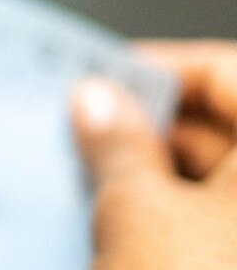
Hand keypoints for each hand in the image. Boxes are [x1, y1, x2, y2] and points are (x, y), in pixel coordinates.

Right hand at [70, 41, 236, 268]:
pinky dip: (181, 227)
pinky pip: (221, 232)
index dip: (160, 69)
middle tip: (85, 135)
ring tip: (94, 193)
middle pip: (226, 131)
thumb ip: (116, 143)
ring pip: (222, 186)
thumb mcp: (138, 211)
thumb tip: (97, 101)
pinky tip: (124, 237)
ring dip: (160, 183)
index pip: (227, 72)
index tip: (105, 76)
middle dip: (153, 132)